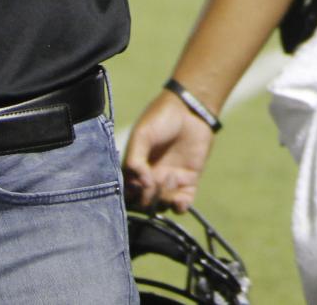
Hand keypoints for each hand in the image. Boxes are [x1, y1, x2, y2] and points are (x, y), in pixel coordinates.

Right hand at [122, 88, 216, 212]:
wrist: (190, 109)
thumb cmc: (161, 118)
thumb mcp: (142, 135)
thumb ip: (135, 160)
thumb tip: (141, 185)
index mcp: (134, 169)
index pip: (125, 194)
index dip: (129, 195)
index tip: (136, 184)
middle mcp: (149, 179)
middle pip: (142, 204)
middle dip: (146, 198)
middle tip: (153, 181)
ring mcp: (168, 182)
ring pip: (161, 207)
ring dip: (163, 200)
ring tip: (170, 177)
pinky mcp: (188, 182)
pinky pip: (182, 205)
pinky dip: (179, 207)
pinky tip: (180, 198)